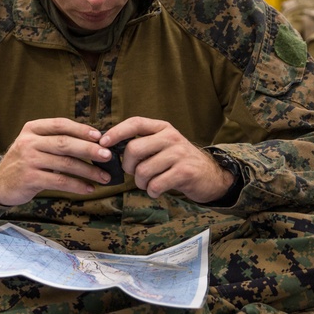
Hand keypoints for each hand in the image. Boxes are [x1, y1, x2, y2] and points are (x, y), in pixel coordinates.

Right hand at [0, 118, 113, 205]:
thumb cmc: (24, 162)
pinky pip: (60, 181)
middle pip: (65, 143)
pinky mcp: (30, 178)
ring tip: (104, 177)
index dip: (81, 129)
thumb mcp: (33, 144)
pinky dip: (77, 185)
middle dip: (89, 149)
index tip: (100, 136)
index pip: (60, 124)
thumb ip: (55, 140)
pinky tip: (88, 188)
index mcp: (32, 129)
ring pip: (65, 163)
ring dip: (88, 171)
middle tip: (108, 156)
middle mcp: (29, 142)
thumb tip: (92, 142)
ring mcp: (29, 160)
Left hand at [101, 116, 234, 202]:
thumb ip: (142, 143)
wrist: (211, 176)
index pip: (135, 123)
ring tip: (148, 183)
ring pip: (143, 170)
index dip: (116, 132)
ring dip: (141, 183)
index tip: (103, 142)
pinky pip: (155, 184)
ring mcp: (179, 154)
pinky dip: (152, 191)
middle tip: (134, 173)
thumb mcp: (163, 145)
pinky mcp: (185, 172)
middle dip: (128, 166)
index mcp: (162, 128)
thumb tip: (108, 148)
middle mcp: (171, 137)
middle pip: (134, 149)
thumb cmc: (178, 161)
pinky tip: (157, 190)